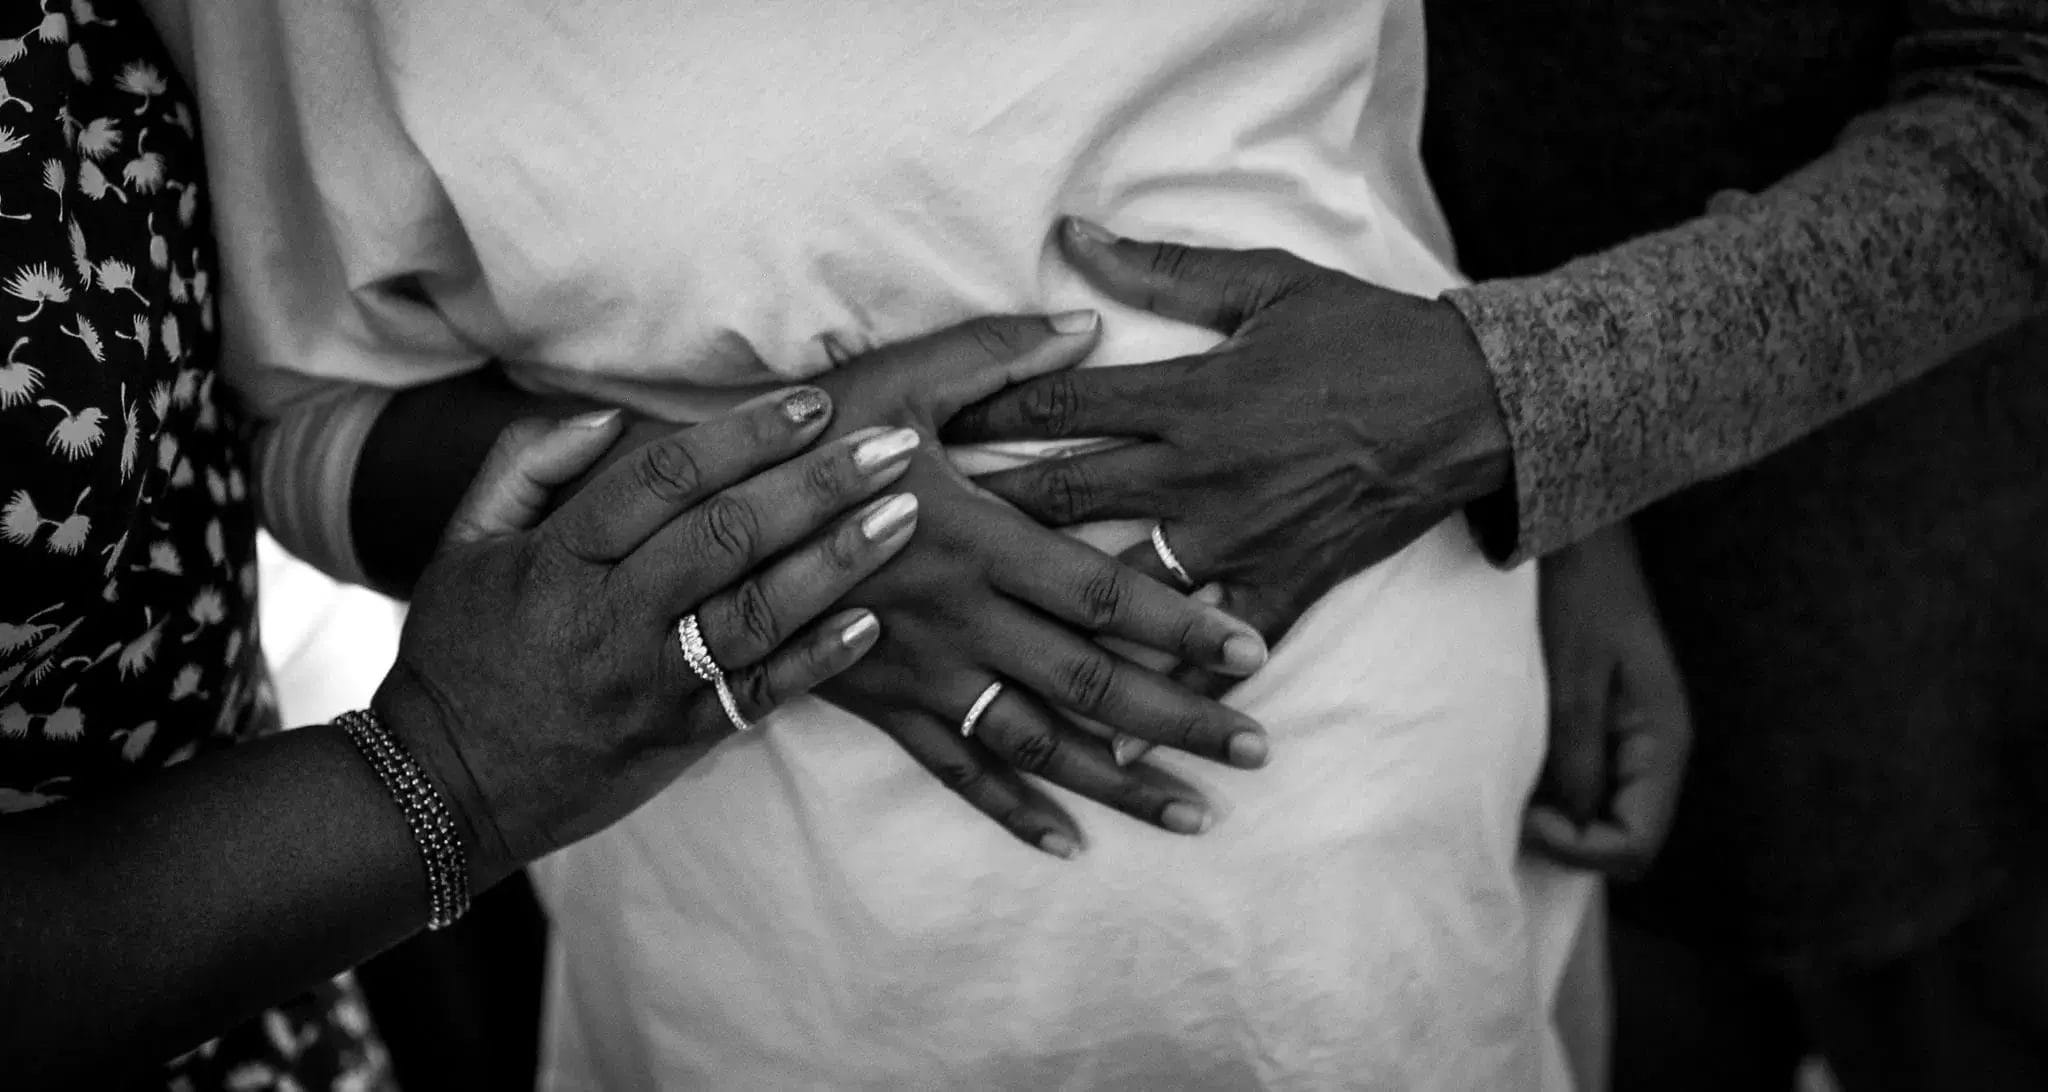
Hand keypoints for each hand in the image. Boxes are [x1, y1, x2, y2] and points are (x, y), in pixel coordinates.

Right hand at [373, 388, 919, 887]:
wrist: (446, 792)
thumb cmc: (457, 657)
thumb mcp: (462, 548)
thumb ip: (524, 467)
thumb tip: (604, 414)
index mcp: (558, 560)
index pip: (663, 479)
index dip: (743, 434)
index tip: (811, 404)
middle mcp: (610, 619)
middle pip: (727, 536)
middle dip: (818, 484)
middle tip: (893, 443)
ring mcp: (650, 684)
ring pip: (757, 612)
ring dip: (839, 560)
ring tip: (904, 514)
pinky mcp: (679, 739)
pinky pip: (760, 696)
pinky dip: (819, 658)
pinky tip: (874, 620)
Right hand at [805, 313, 1275, 857]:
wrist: (698, 516)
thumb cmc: (805, 439)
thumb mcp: (896, 379)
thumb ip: (996, 354)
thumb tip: (1086, 322)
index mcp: (979, 541)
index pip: (1101, 594)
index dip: (1181, 625)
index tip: (1251, 653)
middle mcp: (962, 619)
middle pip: (1090, 682)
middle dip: (1180, 718)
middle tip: (1256, 748)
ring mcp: (924, 672)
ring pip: (1038, 742)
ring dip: (1119, 781)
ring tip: (1195, 811)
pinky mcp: (884, 705)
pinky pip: (955, 770)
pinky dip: (1012, 810)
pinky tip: (1069, 845)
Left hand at [947, 218, 1512, 677]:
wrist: (1471, 404)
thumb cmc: (1364, 335)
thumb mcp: (1266, 282)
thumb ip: (1162, 269)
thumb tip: (1072, 234)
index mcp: (1187, 397)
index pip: (1058, 406)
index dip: (978, 415)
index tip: (913, 432)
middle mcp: (1198, 475)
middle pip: (1064, 498)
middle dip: (981, 514)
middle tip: (906, 537)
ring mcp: (1239, 539)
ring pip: (1124, 585)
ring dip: (1051, 609)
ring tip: (975, 635)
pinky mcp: (1283, 585)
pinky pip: (1216, 649)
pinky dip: (1169, 691)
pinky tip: (1115, 741)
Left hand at [1523, 525, 1691, 878]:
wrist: (1578, 534)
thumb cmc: (1577, 594)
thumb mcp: (1571, 675)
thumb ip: (1576, 754)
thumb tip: (1571, 824)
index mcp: (1662, 741)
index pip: (1636, 844)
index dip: (1581, 849)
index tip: (1528, 815)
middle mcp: (1656, 750)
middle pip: (1624, 838)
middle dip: (1571, 840)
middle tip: (1515, 807)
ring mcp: (1632, 738)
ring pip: (1604, 813)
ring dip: (1561, 816)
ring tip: (1513, 789)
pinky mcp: (1605, 723)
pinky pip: (1588, 781)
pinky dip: (1556, 789)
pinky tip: (1521, 769)